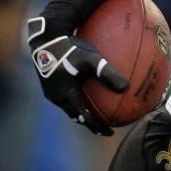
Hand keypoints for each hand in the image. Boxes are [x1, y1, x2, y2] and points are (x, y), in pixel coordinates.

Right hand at [27, 16, 128, 134]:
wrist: (44, 38)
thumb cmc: (69, 47)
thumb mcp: (90, 59)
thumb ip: (107, 73)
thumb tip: (126, 87)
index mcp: (66, 94)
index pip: (85, 117)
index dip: (98, 126)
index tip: (110, 132)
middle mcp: (56, 96)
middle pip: (76, 116)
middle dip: (90, 123)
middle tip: (103, 128)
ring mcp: (50, 91)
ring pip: (68, 108)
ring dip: (81, 113)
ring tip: (92, 115)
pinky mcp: (48, 83)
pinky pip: (64, 97)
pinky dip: (75, 102)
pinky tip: (82, 93)